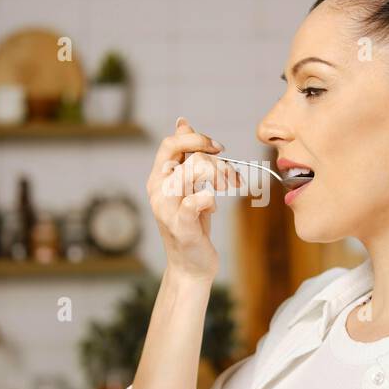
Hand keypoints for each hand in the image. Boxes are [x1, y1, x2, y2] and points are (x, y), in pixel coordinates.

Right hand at [147, 116, 241, 281]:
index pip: (171, 143)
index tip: (218, 149)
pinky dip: (210, 199)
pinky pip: (197, 200)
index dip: (197, 139)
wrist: (190, 265)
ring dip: (221, 177)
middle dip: (219, 162)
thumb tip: (182, 123)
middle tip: (231, 178)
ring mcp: (167, 209)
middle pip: (191, 156)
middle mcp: (157, 191)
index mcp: (158, 178)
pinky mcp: (181, 226)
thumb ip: (185, 156)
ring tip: (228, 189)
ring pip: (195, 170)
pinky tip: (213, 209)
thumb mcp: (188, 187)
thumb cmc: (192, 224)